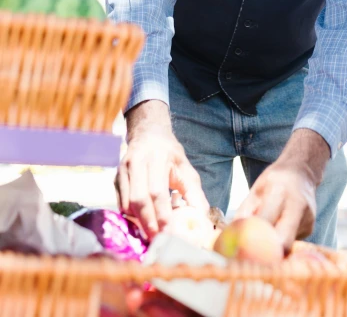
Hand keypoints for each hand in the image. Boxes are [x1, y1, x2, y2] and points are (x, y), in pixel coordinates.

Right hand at [115, 100, 208, 238]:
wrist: (148, 134)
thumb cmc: (170, 155)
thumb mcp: (186, 168)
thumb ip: (194, 193)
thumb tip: (201, 218)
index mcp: (157, 158)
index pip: (157, 191)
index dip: (162, 214)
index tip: (170, 233)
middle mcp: (137, 162)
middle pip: (139, 199)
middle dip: (149, 223)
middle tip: (159, 241)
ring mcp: (123, 169)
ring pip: (127, 203)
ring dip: (139, 222)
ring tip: (152, 235)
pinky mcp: (115, 177)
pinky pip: (120, 203)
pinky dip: (131, 216)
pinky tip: (142, 223)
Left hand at [236, 129, 329, 252]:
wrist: (301, 172)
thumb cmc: (274, 180)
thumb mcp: (256, 190)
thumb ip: (245, 212)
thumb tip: (231, 236)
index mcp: (280, 192)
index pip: (266, 221)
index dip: (253, 237)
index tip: (240, 248)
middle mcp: (298, 207)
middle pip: (283, 243)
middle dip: (267, 255)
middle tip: (251, 260)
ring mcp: (307, 219)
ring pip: (287, 245)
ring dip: (273, 248)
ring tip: (262, 238)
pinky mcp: (309, 229)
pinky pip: (291, 241)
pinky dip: (280, 241)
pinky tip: (278, 229)